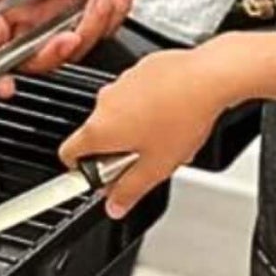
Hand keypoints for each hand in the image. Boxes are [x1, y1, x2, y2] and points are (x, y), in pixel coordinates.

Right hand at [59, 44, 237, 216]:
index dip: (80, 171)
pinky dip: (149, 104)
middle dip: (117, 151)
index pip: (68, 155)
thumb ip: (130, 191)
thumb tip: (115, 206)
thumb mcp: (156, 168)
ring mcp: (121, 83)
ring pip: (120, 114)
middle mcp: (104, 103)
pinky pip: (137, 94)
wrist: (207, 77)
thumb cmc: (182, 118)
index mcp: (100, 129)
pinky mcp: (140, 70)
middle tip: (145, 161)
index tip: (98, 178)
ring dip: (135, 128)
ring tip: (165, 136)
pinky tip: (172, 113)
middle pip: (98, 135)